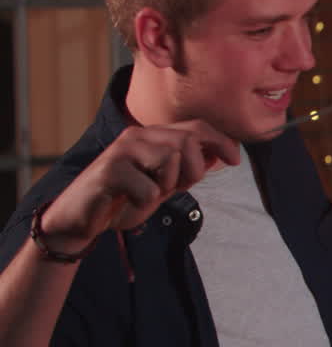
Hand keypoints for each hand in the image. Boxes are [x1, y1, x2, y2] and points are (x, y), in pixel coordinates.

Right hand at [38, 121, 238, 253]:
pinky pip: (148, 187)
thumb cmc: (126, 198)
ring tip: (151, 194)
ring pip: (170, 159)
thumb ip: (188, 168)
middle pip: (187, 141)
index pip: (196, 127)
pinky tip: (130, 202)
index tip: (235, 160)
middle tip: (178, 188)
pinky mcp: (109, 171)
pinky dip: (146, 201)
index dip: (221, 141)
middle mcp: (137, 136)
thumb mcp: (164, 183)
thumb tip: (220, 155)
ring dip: (169, 185)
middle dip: (194, 170)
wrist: (82, 218)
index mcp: (152, 136)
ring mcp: (122, 151)